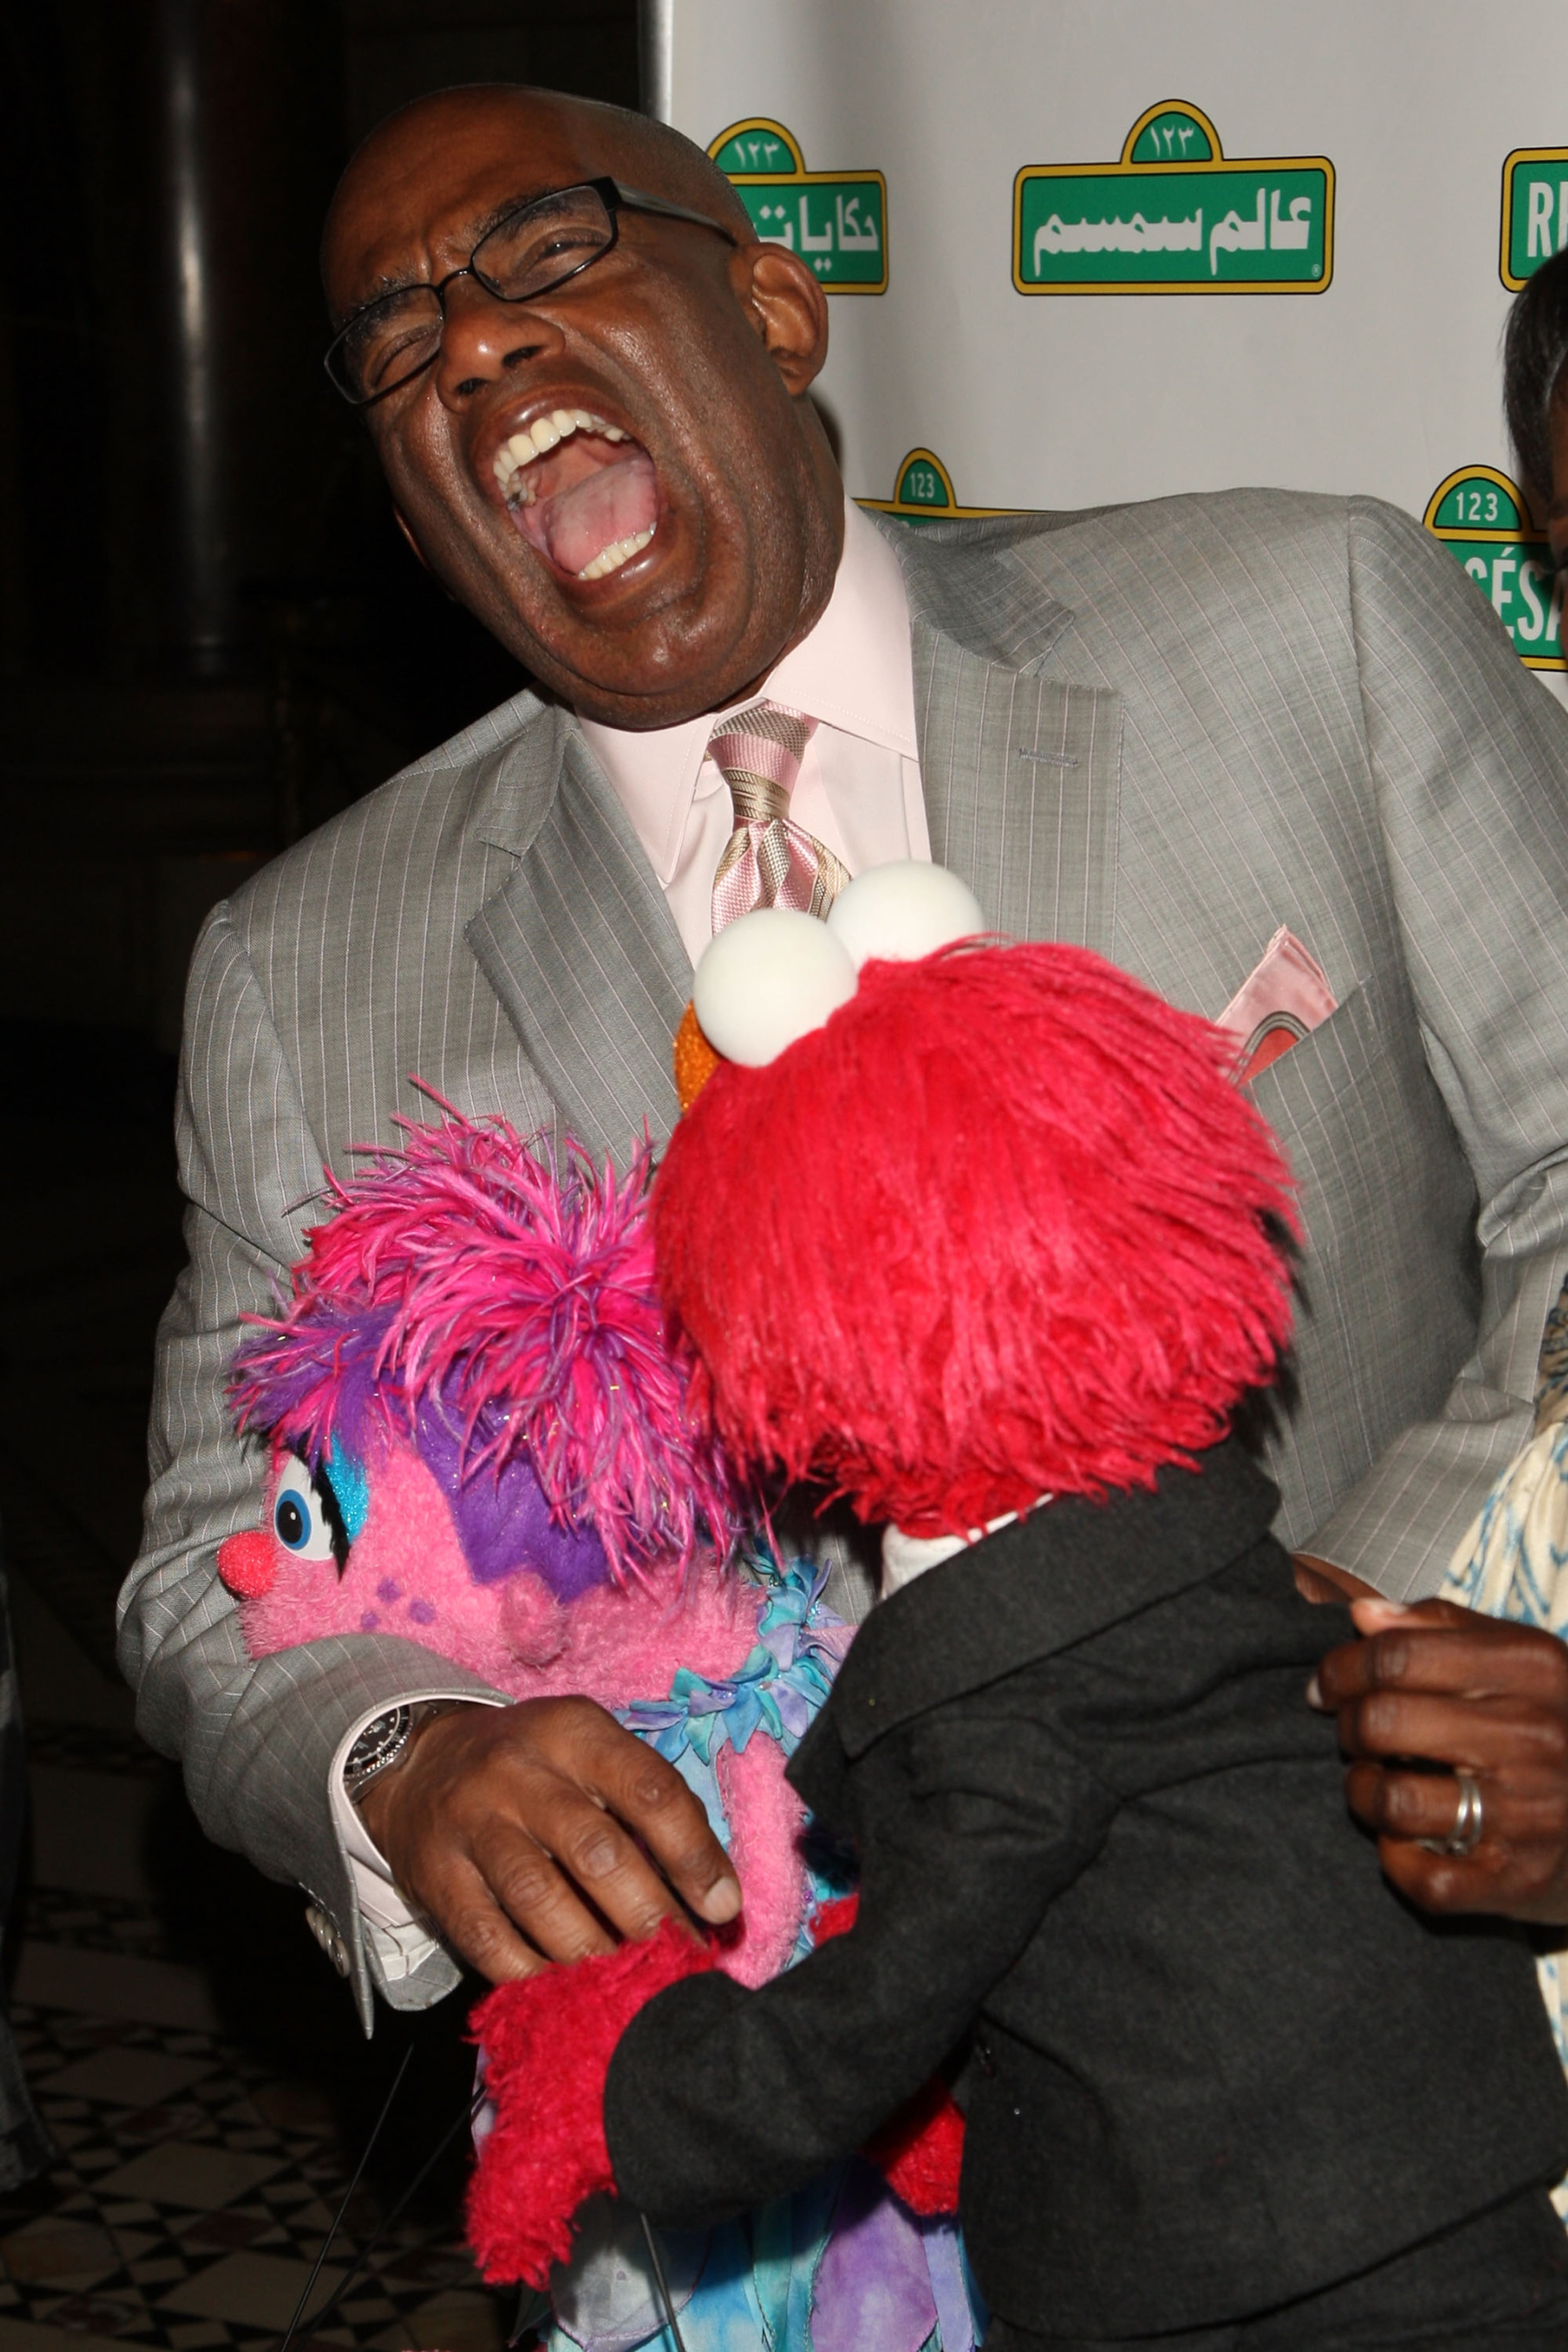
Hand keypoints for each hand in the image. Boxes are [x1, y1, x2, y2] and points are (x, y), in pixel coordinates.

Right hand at [356, 1698, 739, 1981]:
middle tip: (679, 1957)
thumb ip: (650, 1805)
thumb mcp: (592, 1753)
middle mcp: (519, 1769)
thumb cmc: (535, 1765)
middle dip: (648, 1915)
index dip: (694, 1855)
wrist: (420, 1762)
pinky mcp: (435, 1875)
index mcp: (574, 1731)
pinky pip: (488, 1938)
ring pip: (540, 1898)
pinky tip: (566, 1990)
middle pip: (597, 1851)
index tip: (724, 1907)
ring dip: (594, 1951)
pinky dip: (533, 1973)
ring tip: (629, 1983)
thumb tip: (715, 1890)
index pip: (649, 1790)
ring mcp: (470, 1822)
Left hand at [1310, 1592, 1567, 1923]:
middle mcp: (1534, 1737)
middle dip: (1349, 1729)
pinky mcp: (1519, 1880)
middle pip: (1383, 1722)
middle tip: (1355, 1737)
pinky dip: (1397, 1857)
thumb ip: (1440, 1627)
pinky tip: (1410, 1837)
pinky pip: (1420, 1875)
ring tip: (1377, 1783)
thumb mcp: (1520, 1660)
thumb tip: (1362, 1614)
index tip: (1326, 1687)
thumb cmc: (1557, 1727)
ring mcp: (1531, 1813)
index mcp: (1532, 1669)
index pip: (1396, 1655)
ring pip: (1391, 1800)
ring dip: (1364, 1792)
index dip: (1342, 1669)